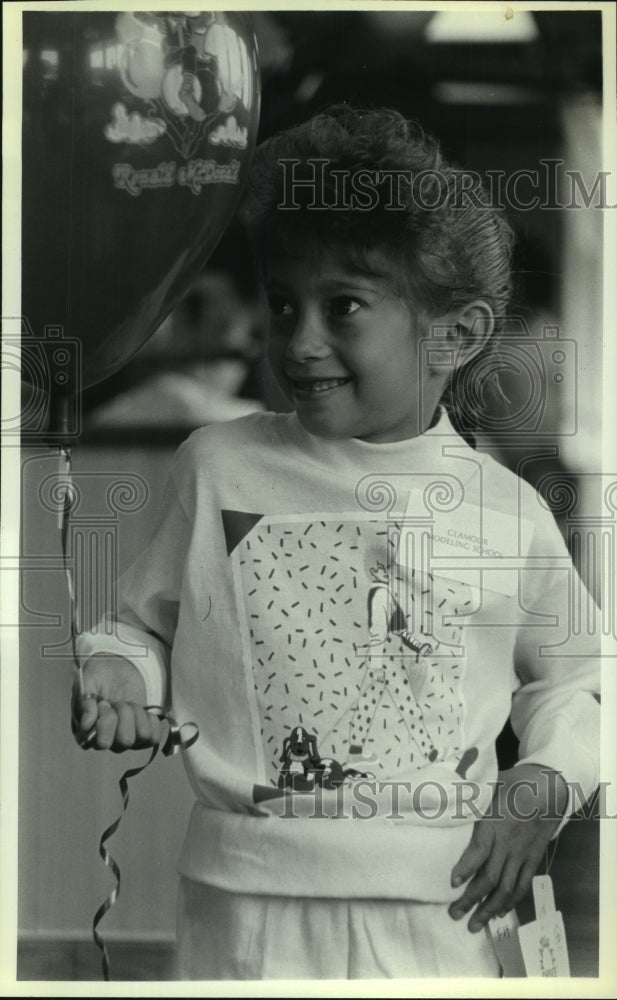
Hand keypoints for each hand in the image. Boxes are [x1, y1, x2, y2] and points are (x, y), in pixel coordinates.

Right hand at [71, 655, 162, 751]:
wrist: (119, 671)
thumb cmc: (99, 677)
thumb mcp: (88, 680)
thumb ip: (84, 701)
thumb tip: (87, 725)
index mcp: (87, 734)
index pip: (102, 743)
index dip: (106, 721)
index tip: (103, 703)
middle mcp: (107, 742)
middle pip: (125, 740)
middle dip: (124, 714)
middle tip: (117, 702)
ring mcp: (125, 740)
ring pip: (142, 736)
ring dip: (137, 714)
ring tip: (128, 704)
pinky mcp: (142, 736)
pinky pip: (154, 736)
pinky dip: (150, 719)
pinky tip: (141, 710)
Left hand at [448, 764, 567, 931]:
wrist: (548, 789)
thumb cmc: (512, 784)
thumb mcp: (488, 784)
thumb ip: (468, 795)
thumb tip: (441, 796)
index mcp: (495, 823)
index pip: (480, 849)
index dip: (466, 867)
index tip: (453, 882)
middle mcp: (509, 843)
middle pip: (490, 877)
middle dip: (472, 899)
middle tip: (454, 914)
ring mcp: (522, 854)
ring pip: (507, 888)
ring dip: (489, 908)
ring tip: (473, 924)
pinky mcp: (533, 859)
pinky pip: (523, 885)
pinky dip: (511, 902)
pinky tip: (498, 912)